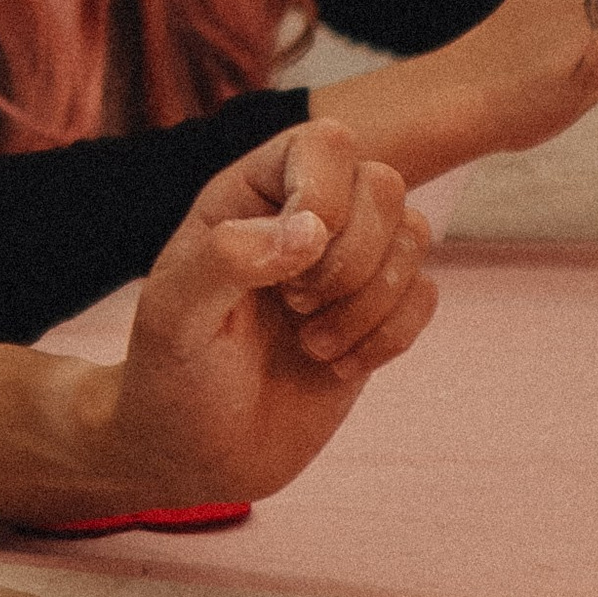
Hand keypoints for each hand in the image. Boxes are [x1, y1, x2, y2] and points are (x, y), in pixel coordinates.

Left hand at [96, 121, 434, 507]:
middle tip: (294, 306)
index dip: (327, 197)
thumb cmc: (172, 374)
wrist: (197, 453)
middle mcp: (304, 216)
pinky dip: (389, 337)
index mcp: (250, 193)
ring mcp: (346, 264)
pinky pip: (425, 294)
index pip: (325, 143)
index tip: (290, 271)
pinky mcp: (376, 314)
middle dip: (350, 260)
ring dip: (370, 303)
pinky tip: (335, 365)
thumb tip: (310, 228)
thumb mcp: (175, 315)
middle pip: (383, 183)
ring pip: (414, 233)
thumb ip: (228, 257)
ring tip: (311, 343)